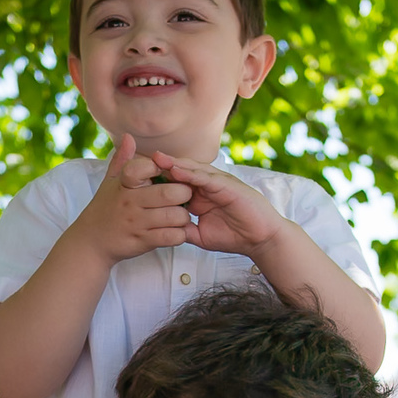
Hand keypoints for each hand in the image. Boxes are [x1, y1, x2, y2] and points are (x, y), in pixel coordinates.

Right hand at [69, 132, 194, 263]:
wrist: (91, 241)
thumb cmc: (105, 208)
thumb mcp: (110, 182)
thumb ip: (122, 160)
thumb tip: (128, 136)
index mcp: (124, 183)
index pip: (147, 167)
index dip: (162, 168)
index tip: (166, 173)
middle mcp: (130, 201)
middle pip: (169, 193)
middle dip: (184, 193)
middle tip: (185, 196)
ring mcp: (137, 222)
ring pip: (174, 216)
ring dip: (183, 216)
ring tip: (181, 215)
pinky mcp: (143, 241)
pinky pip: (171, 236)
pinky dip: (179, 234)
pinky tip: (176, 231)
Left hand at [150, 151, 292, 257]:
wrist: (260, 239)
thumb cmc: (234, 235)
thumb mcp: (201, 235)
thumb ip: (185, 230)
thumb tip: (165, 232)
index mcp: (200, 195)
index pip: (177, 183)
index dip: (159, 179)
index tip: (138, 178)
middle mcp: (208, 186)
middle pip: (182, 171)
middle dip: (163, 165)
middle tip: (141, 158)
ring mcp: (218, 183)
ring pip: (193, 170)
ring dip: (174, 163)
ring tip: (156, 158)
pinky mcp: (228, 186)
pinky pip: (206, 178)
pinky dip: (191, 172)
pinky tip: (177, 169)